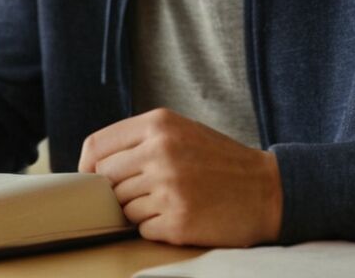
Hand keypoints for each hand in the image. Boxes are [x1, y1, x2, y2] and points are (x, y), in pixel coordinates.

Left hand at [78, 109, 281, 246]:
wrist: (266, 190)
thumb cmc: (218, 160)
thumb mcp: (181, 130)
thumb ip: (140, 139)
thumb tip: (93, 164)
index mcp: (158, 124)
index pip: (96, 147)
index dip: (88, 166)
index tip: (92, 178)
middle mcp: (160, 152)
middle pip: (106, 180)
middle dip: (118, 190)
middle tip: (145, 191)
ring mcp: (168, 188)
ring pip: (123, 208)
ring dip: (140, 210)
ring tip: (171, 200)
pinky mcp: (177, 221)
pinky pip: (142, 229)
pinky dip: (155, 227)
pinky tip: (180, 215)